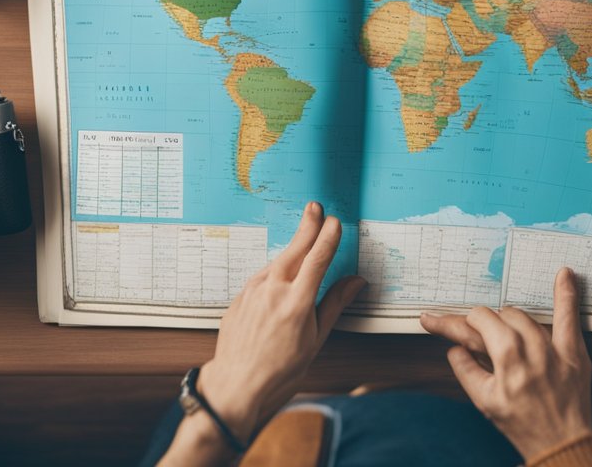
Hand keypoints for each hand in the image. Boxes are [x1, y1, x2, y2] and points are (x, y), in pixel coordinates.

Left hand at [198, 201, 365, 440]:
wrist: (237, 383)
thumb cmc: (280, 369)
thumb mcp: (316, 340)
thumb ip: (334, 304)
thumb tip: (354, 282)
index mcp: (297, 302)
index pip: (318, 259)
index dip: (328, 237)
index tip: (335, 222)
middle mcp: (273, 290)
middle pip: (295, 249)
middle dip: (308, 226)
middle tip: (315, 208)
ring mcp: (252, 291)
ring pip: (277, 262)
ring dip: (291, 249)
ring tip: (303, 239)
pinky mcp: (239, 297)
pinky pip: (261, 277)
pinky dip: (274, 271)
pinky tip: (280, 275)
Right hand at [421, 267, 591, 462]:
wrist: (562, 444)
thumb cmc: (523, 425)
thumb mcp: (484, 402)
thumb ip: (466, 370)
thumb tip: (454, 348)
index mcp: (507, 361)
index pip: (479, 322)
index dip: (459, 321)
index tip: (442, 320)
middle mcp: (531, 351)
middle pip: (499, 316)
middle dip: (484, 323)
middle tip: (478, 336)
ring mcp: (554, 349)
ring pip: (523, 315)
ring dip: (509, 319)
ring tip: (504, 330)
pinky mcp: (574, 352)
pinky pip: (569, 317)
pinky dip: (567, 294)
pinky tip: (565, 274)